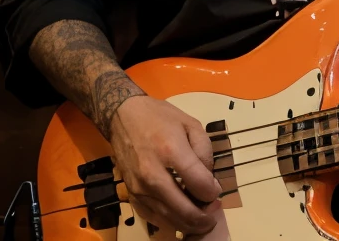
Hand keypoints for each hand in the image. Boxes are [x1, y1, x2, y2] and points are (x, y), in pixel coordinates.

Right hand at [108, 93, 224, 236]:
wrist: (123, 116)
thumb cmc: (159, 118)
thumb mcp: (191, 124)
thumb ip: (204, 152)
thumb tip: (209, 181)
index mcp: (170, 151)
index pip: (199, 184)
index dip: (213, 192)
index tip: (216, 190)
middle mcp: (152, 174)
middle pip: (184, 209)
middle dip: (204, 217)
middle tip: (213, 214)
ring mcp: (139, 187)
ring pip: (169, 219)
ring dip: (189, 223)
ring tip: (201, 219)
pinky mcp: (130, 194)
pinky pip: (153, 218)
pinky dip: (169, 222)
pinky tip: (180, 216)